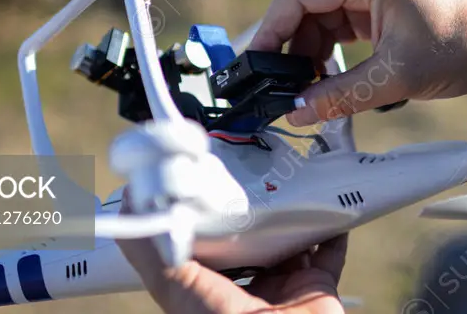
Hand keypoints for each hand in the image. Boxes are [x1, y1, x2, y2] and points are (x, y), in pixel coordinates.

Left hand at [116, 191, 347, 312]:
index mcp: (212, 291)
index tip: (207, 181)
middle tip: (254, 175)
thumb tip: (131, 203)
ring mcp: (285, 287)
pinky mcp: (319, 286)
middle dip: (253, 212)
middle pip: (252, 242)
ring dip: (294, 214)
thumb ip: (150, 249)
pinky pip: (330, 251)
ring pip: (292, 242)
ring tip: (290, 180)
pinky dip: (335, 229)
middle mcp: (249, 289)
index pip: (208, 246)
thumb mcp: (174, 285)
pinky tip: (331, 203)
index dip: (207, 216)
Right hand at [249, 0, 466, 125]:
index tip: (257, 64)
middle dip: (285, 42)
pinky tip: (322, 79)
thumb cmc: (456, 50)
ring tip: (301, 88)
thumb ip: (340, 96)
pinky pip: (335, 23)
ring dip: (304, 50)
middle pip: (302, 0)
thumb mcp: (394, 78)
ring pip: (316, 15)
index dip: (272, 29)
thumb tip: (295, 113)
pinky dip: (324, 50)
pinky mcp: (375, 4)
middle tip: (272, 81)